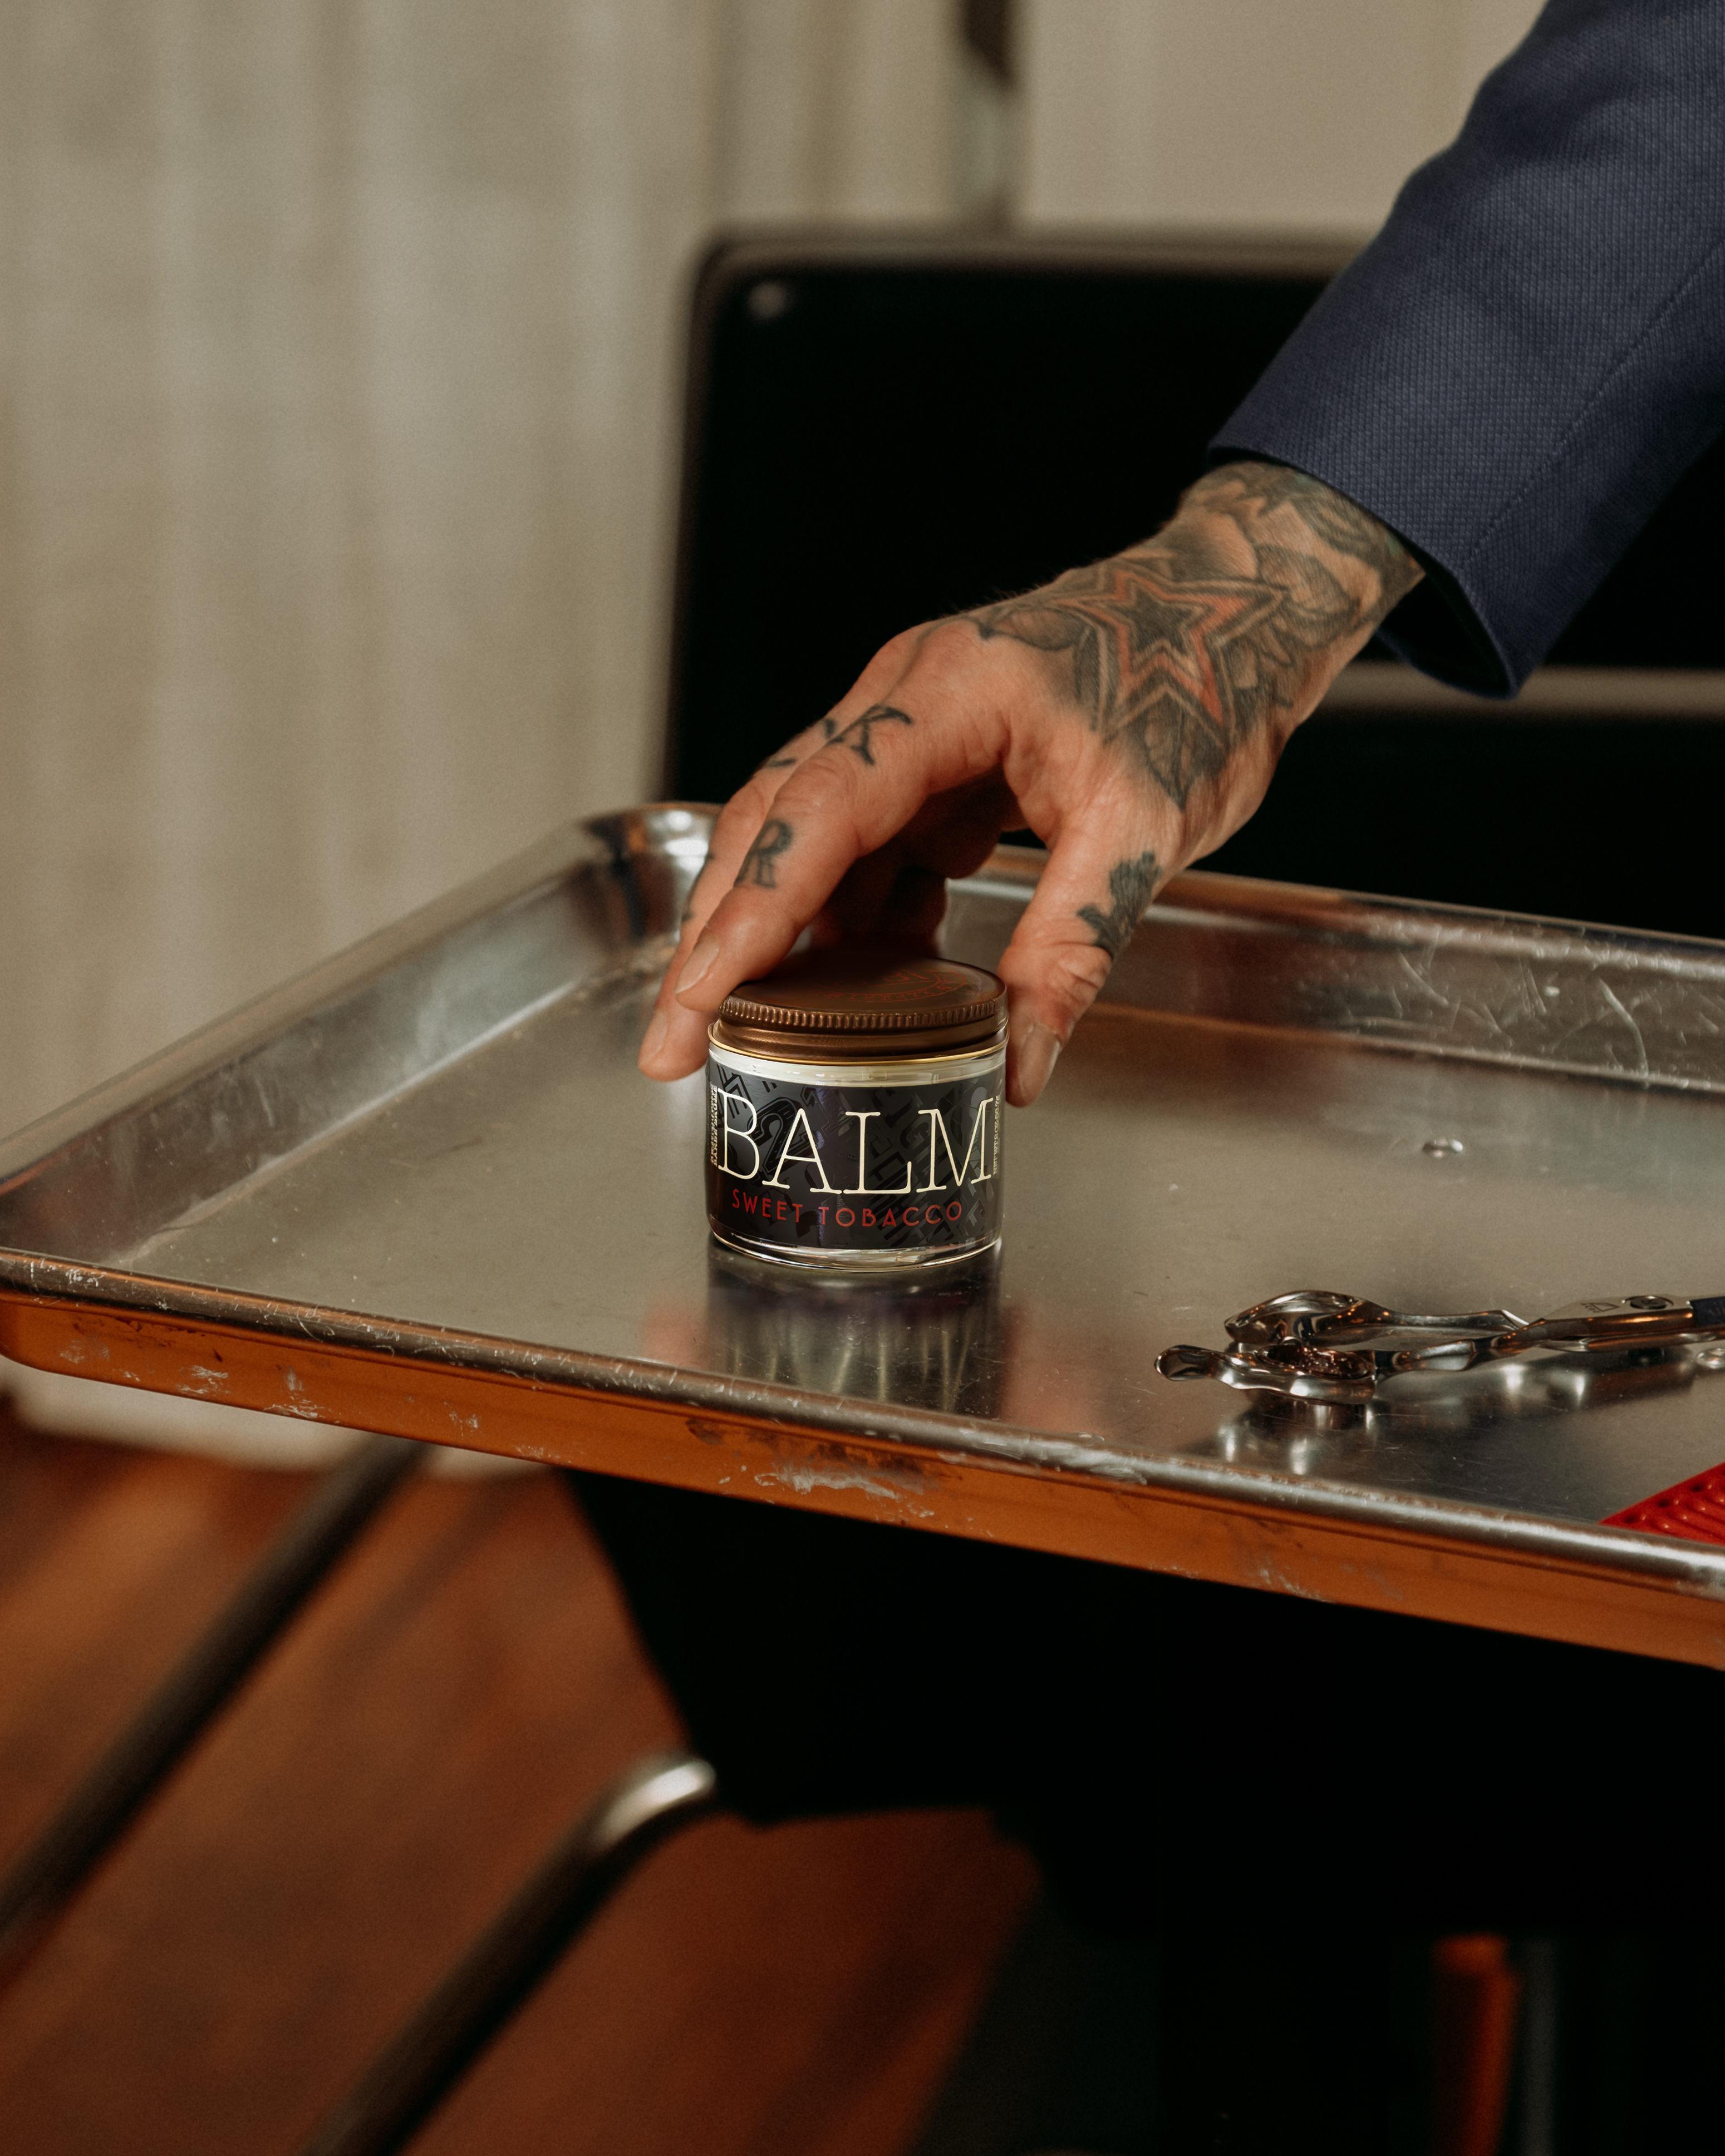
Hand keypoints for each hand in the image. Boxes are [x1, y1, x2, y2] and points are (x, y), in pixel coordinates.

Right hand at [638, 461, 1420, 1104]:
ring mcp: (915, 726)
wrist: (1242, 604)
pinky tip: (858, 977)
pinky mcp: (940, 759)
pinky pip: (868, 841)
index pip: (813, 815)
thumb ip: (1072, 950)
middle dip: (720, 937)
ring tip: (754, 1031)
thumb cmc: (1200, 681)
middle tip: (678, 1041)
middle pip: (776, 821)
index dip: (746, 917)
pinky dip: (853, 912)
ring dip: (780, 930)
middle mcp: (906, 698)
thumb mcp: (1146, 829)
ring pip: (810, 834)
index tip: (697, 1000)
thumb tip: (1015, 1064)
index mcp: (947, 694)